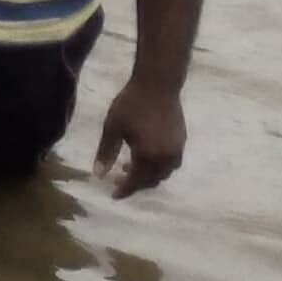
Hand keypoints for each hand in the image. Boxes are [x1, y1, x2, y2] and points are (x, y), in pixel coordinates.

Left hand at [94, 81, 185, 196]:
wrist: (158, 85)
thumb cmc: (131, 104)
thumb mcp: (112, 127)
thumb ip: (106, 152)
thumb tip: (99, 175)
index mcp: (148, 156)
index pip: (136, 182)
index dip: (124, 190)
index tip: (113, 195)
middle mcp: (166, 158)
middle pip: (151, 181)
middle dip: (136, 184)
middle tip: (119, 180)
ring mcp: (177, 150)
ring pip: (164, 173)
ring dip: (148, 176)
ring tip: (129, 167)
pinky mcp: (182, 141)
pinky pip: (172, 163)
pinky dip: (159, 167)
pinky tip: (147, 156)